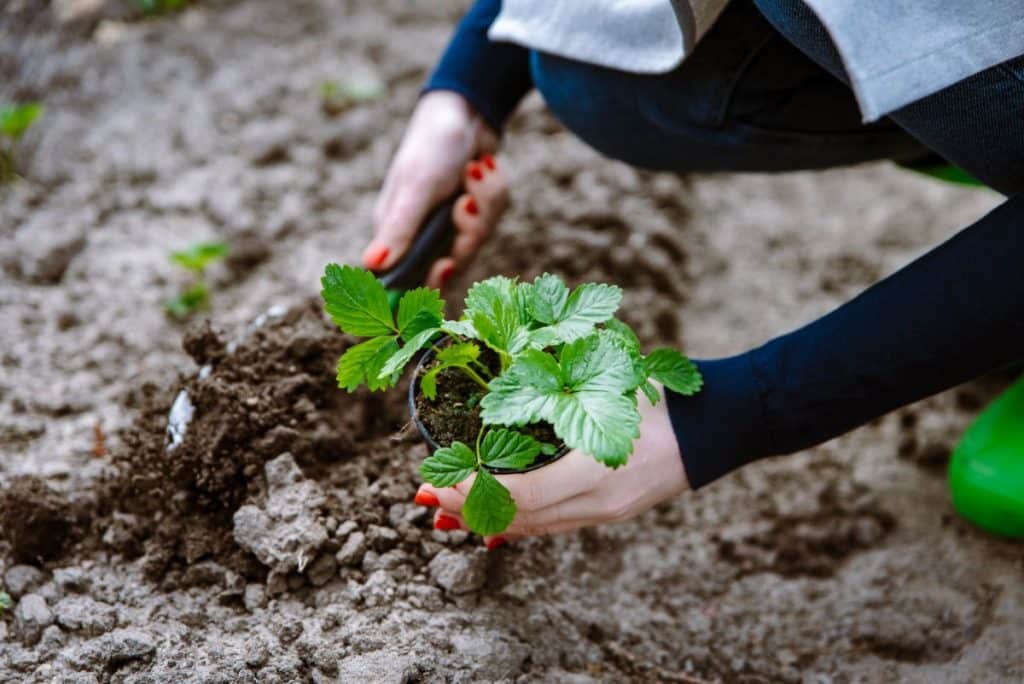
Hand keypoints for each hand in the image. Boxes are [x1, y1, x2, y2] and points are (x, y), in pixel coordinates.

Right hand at [364, 91, 508, 288]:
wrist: (467, 109)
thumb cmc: (432, 145)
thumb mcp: (416, 188)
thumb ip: (399, 229)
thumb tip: (371, 265)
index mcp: (396, 232)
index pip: (407, 280)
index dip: (428, 282)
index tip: (445, 266)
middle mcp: (421, 233)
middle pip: (453, 264)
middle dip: (468, 232)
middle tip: (466, 201)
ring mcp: (449, 223)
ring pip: (478, 239)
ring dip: (485, 203)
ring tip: (476, 170)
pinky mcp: (474, 212)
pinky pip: (493, 219)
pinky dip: (494, 192)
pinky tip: (485, 167)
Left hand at [414, 384, 689, 547]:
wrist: (717, 425)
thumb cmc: (663, 394)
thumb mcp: (608, 382)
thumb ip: (557, 385)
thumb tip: (502, 375)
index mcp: (595, 469)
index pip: (518, 495)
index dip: (472, 491)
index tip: (436, 480)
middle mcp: (598, 502)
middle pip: (519, 519)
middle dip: (468, 509)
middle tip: (428, 496)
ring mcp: (606, 512)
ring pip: (534, 527)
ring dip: (488, 520)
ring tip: (449, 512)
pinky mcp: (610, 513)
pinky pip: (554, 525)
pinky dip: (519, 523)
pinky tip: (494, 524)